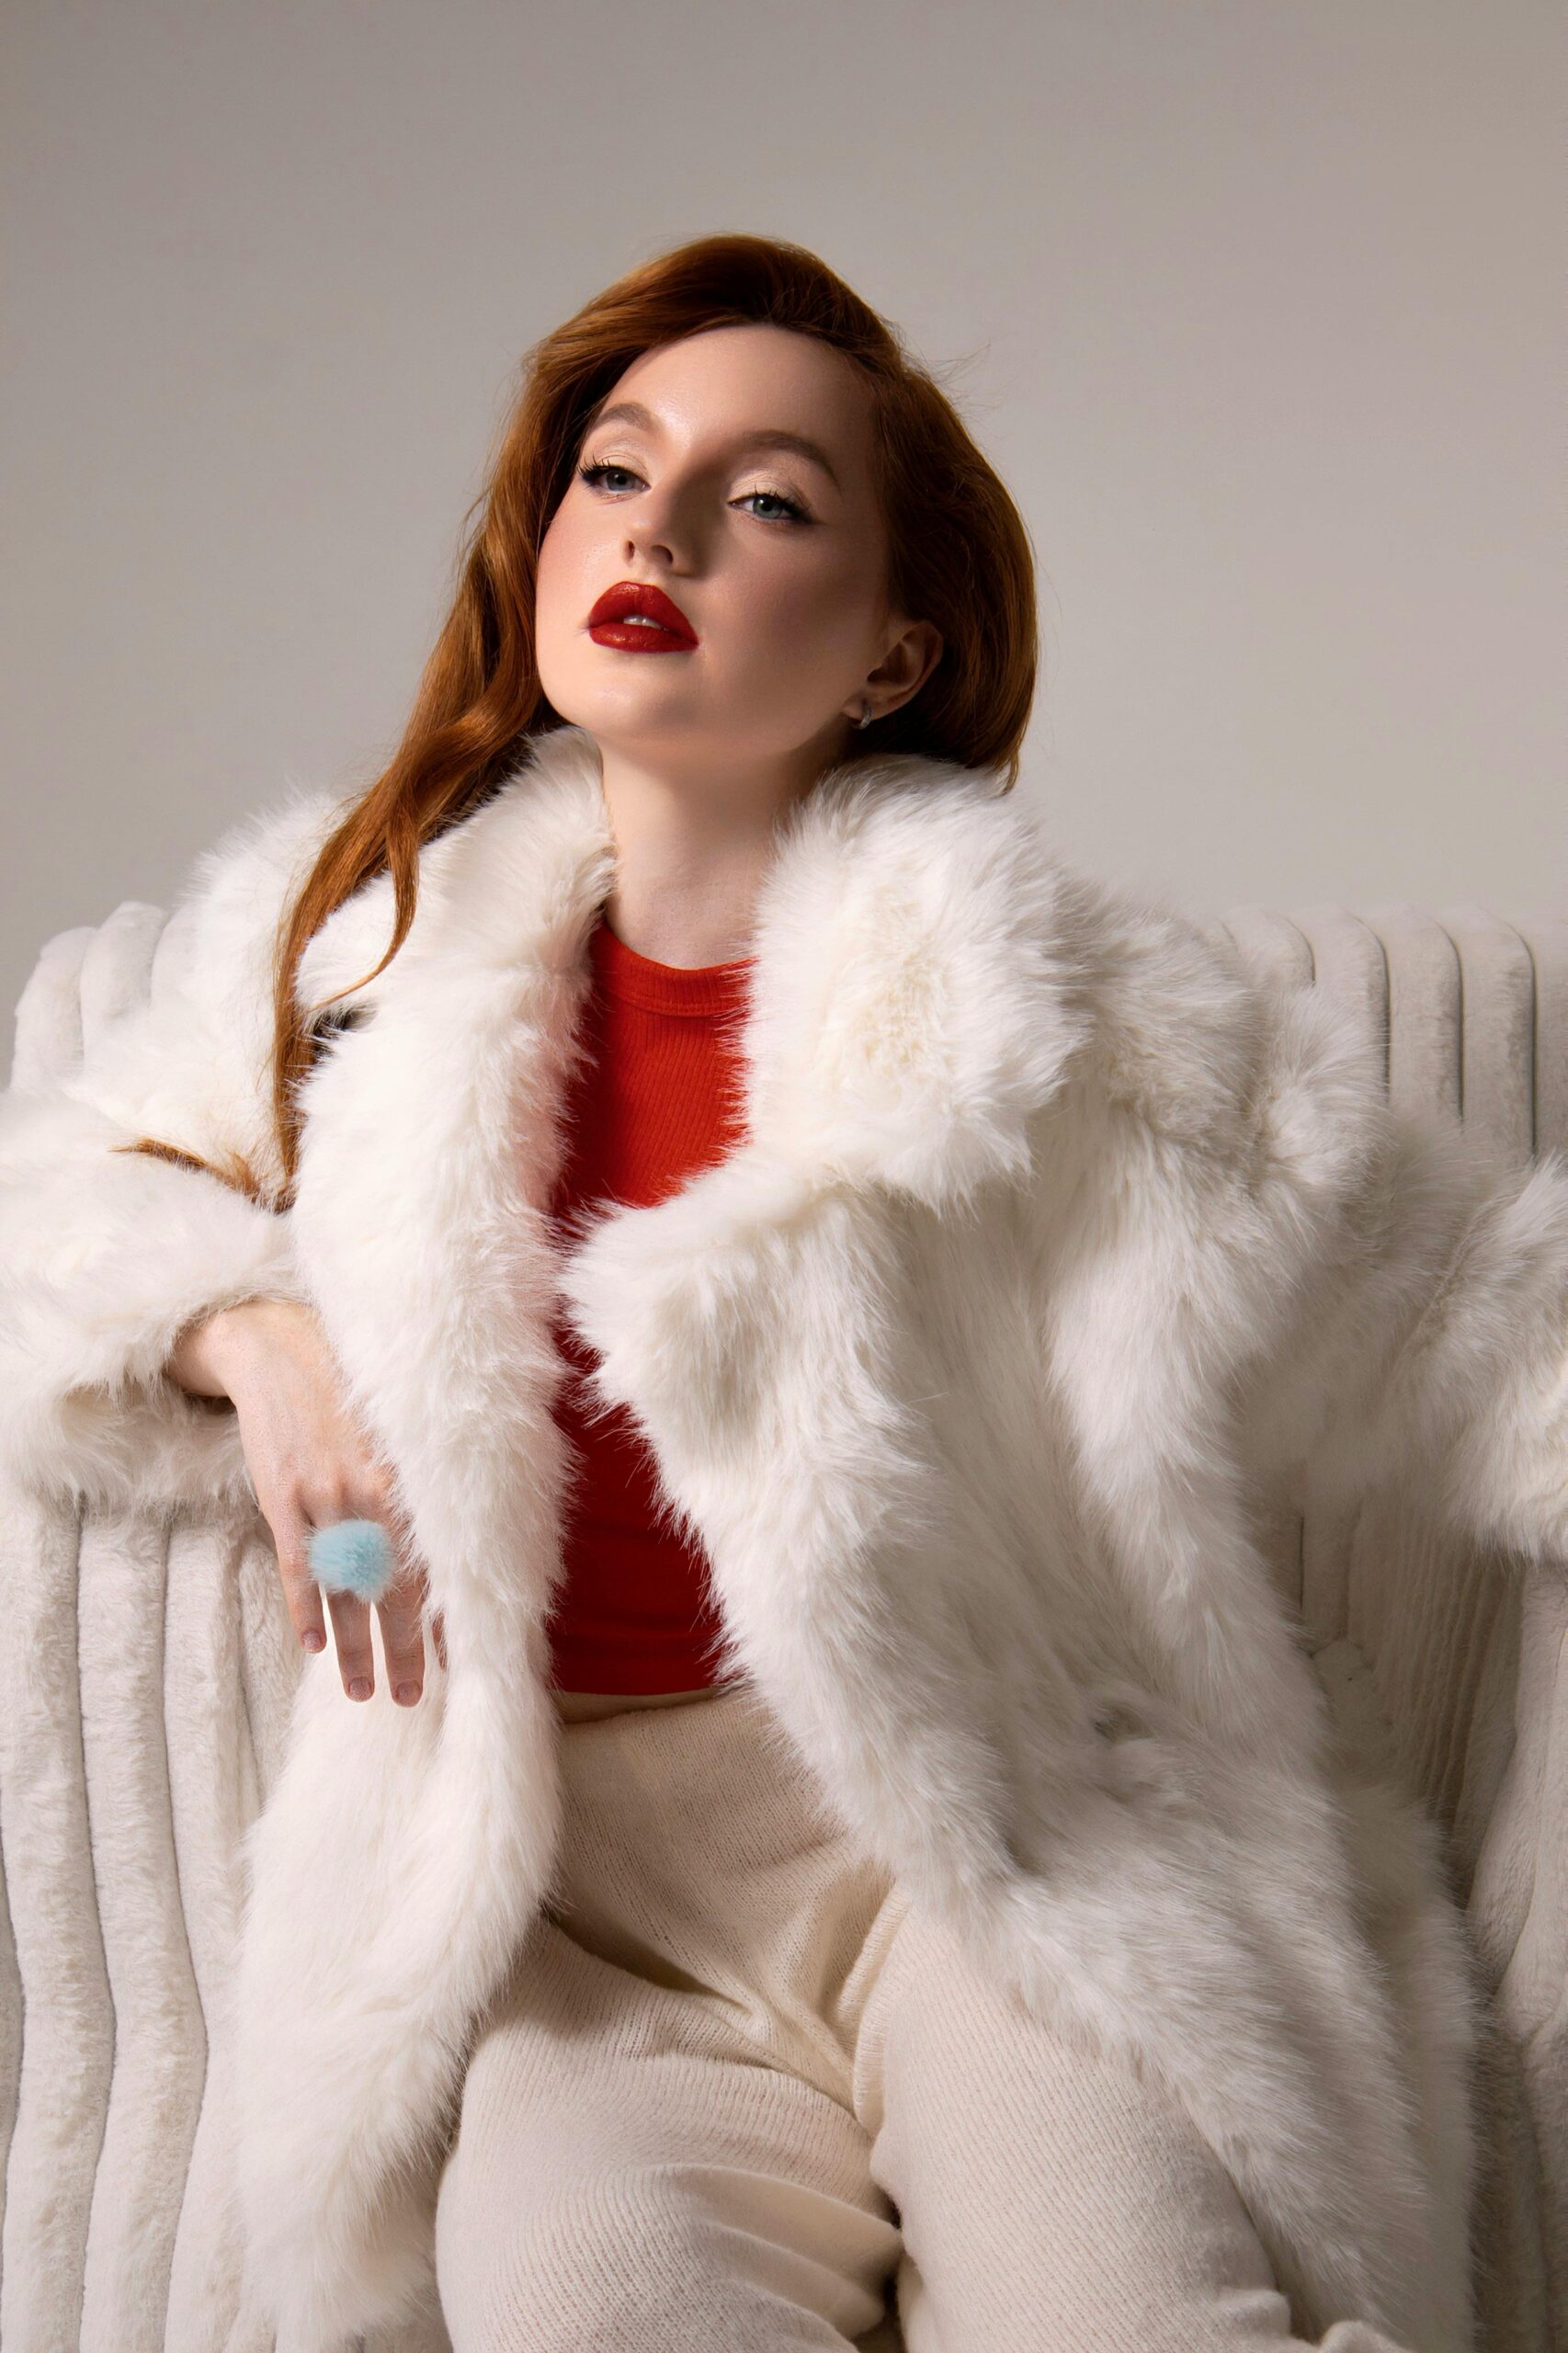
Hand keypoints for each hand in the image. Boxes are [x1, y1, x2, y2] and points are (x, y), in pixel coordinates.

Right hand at [172, 1297, 446, 1704]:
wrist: (277, 1344)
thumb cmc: (355, 1383)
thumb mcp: (402, 1421)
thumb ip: (427, 1474)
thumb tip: (470, 1527)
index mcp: (411, 1473)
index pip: (436, 1562)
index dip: (444, 1615)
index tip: (461, 1659)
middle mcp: (372, 1489)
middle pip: (392, 1587)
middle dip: (402, 1650)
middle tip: (413, 1698)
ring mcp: (322, 1495)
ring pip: (343, 1588)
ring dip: (352, 1646)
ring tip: (361, 1691)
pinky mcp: (281, 1496)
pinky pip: (297, 1566)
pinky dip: (305, 1608)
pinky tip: (313, 1646)